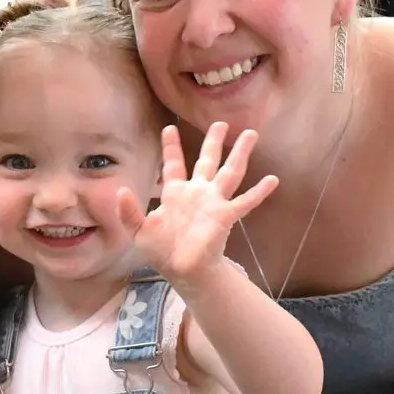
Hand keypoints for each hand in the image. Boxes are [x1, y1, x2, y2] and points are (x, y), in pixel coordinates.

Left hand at [117, 122, 277, 282]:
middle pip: (207, 160)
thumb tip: (121, 191)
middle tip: (220, 123)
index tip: (169, 128)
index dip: (171, 146)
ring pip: (230, 172)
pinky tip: (272, 180)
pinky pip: (245, 202)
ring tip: (250, 134)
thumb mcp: (138, 230)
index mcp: (176, 193)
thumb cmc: (161, 251)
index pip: (173, 164)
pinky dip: (259, 192)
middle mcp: (197, 193)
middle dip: (213, 141)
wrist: (181, 271)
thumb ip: (129, 211)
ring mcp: (213, 203)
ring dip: (240, 153)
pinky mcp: (225, 216)